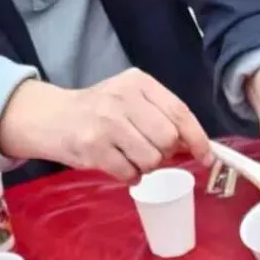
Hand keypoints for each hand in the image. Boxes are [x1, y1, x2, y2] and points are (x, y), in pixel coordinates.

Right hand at [0, 71, 211, 181]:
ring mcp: (107, 122)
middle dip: (164, 154)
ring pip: (151, 159)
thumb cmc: (99, 113)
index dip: (197, 138)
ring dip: (146, 167)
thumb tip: (196, 146)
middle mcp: (123, 98)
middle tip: (148, 153)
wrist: (53, 118)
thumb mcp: (131, 102)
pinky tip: (118, 165)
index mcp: (138, 82)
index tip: (207, 157)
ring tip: (130, 158)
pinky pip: (130, 173)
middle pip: (168, 139)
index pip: (179, 112)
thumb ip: (161, 117)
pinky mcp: (94, 147)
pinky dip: (129, 176)